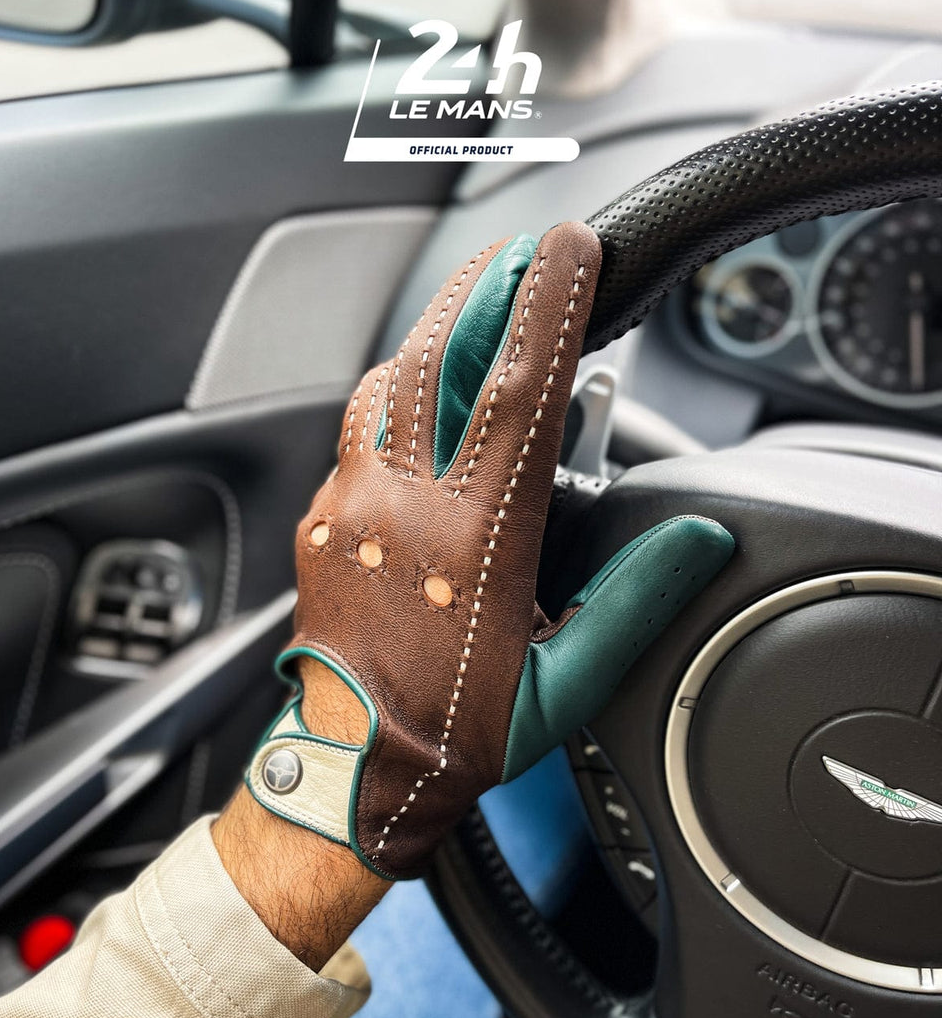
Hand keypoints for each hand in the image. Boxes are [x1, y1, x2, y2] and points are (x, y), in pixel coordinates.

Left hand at [245, 222, 733, 877]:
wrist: (350, 769)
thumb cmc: (456, 731)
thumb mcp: (567, 681)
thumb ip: (636, 601)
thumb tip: (697, 539)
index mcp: (476, 538)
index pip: (518, 389)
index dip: (549, 304)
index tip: (571, 248)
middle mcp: (403, 505)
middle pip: (440, 357)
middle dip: (486, 287)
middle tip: (520, 252)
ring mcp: (350, 506)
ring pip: (388, 384)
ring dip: (435, 336)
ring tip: (475, 312)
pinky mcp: (320, 520)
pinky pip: (356, 433)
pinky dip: (395, 399)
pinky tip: (420, 405)